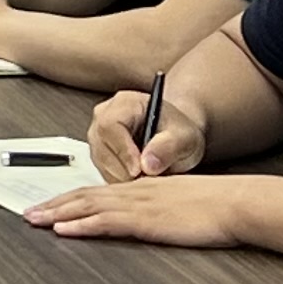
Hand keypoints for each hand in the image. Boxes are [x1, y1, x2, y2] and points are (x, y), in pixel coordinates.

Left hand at [25, 170, 256, 248]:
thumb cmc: (218, 206)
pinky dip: (81, 224)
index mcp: (144, 188)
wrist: (238, 203)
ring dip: (58, 214)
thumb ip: (163, 210)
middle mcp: (136, 192)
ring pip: (88, 206)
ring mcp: (140, 205)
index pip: (98, 191)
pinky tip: (64, 229)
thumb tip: (151, 220)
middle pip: (85, 196)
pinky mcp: (147, 220)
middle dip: (54, 205)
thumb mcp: (183, 205)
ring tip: (34, 220)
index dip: (71, 197)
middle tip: (28, 213)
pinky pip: (107, 221)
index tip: (50, 205)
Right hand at [81, 83, 209, 183]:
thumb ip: (168, 147)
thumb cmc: (178, 131)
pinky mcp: (98, 153)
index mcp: (125, 103)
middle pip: (102, 147)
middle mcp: (104, 116)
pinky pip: (103, 172)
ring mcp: (98, 136)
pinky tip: (139, 179)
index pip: (110, 126)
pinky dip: (120, 180)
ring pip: (101, 163)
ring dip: (123, 177)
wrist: (174, 137)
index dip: (122, 150)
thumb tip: (148, 165)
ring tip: (148, 178)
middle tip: (148, 179)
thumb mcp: (184, 137)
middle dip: (124, 169)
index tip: (139, 170)